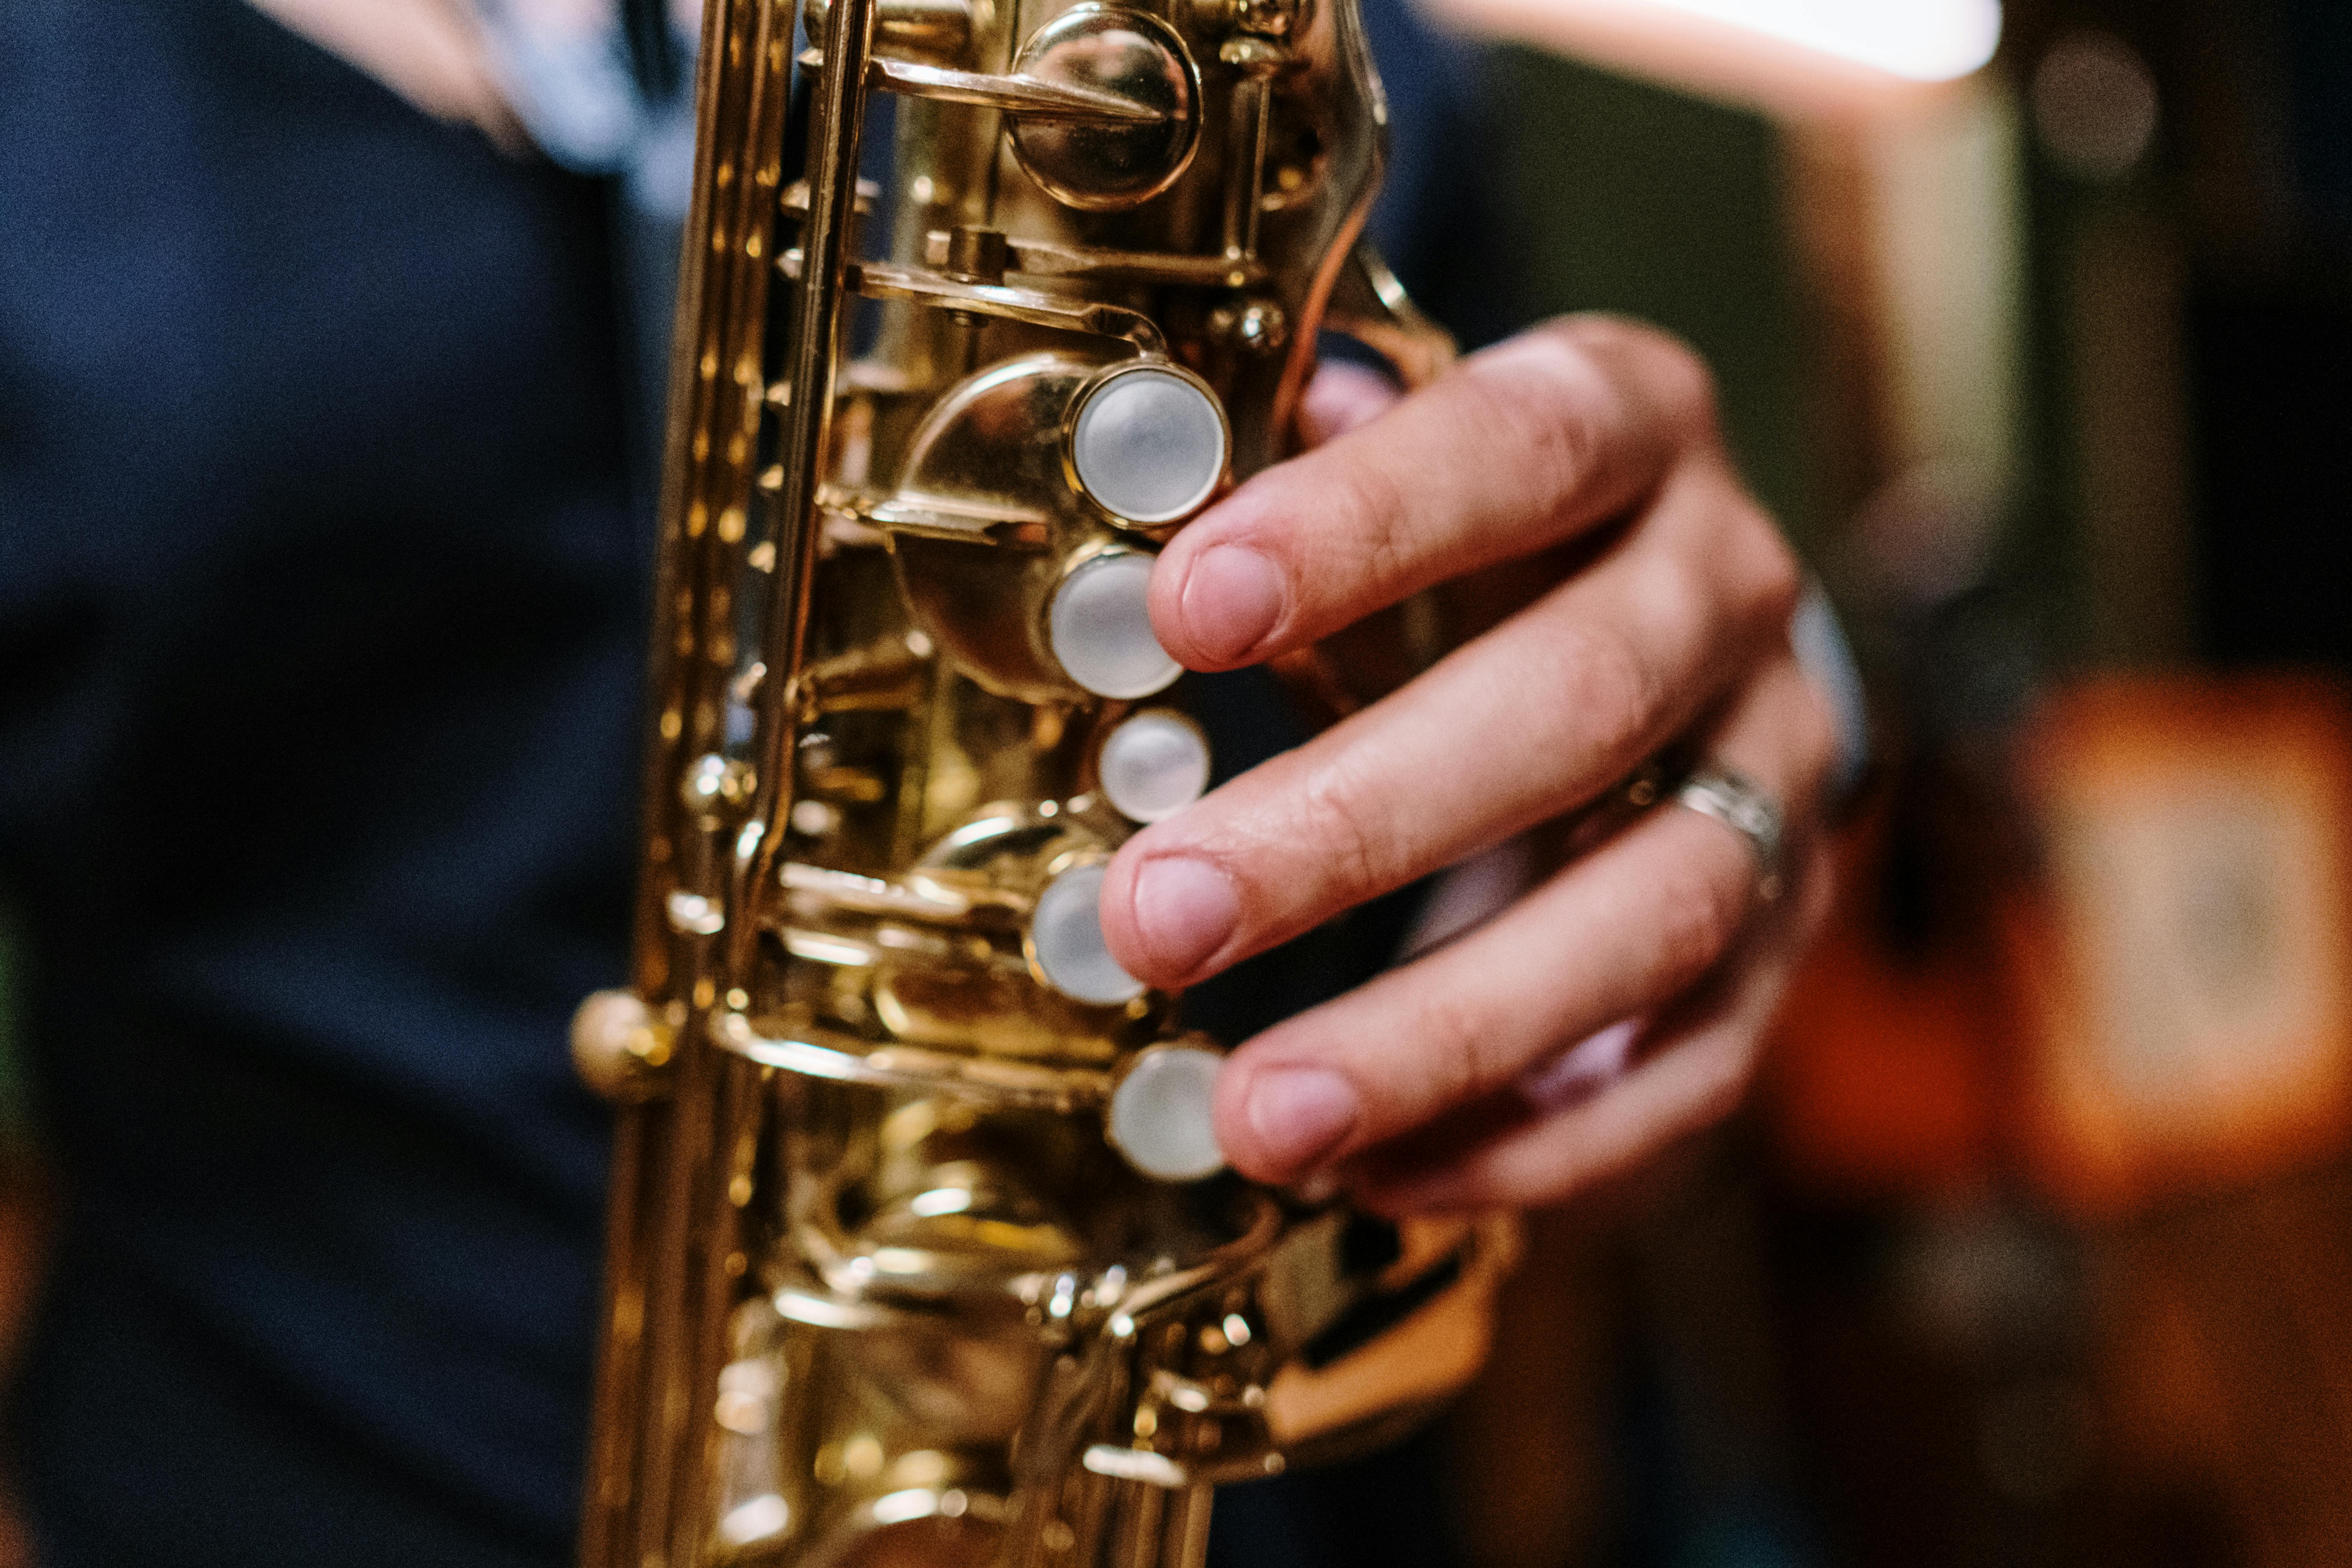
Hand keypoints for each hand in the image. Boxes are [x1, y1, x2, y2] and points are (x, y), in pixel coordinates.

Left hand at [1098, 317, 1840, 1211]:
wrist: (1675, 614)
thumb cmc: (1481, 531)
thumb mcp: (1402, 453)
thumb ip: (1296, 457)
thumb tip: (1136, 457)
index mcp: (1635, 427)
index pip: (1521, 449)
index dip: (1364, 526)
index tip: (1185, 609)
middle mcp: (1729, 592)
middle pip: (1583, 704)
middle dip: (1357, 823)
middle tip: (1159, 918)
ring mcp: (1778, 774)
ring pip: (1654, 910)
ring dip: (1444, 1029)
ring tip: (1260, 1113)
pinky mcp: (1784, 935)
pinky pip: (1692, 1064)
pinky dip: (1534, 1138)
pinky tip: (1374, 1172)